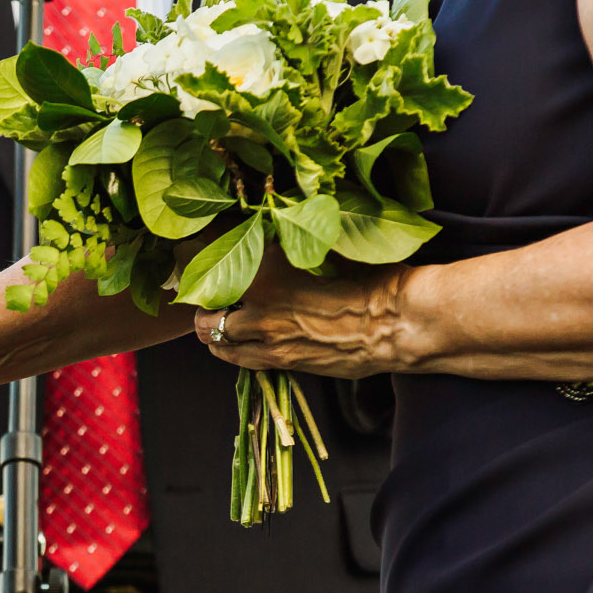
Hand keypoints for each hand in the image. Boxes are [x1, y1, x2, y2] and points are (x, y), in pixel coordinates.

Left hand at [193, 253, 409, 378]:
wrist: (395, 324)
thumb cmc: (369, 280)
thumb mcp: (326, 250)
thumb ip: (294, 244)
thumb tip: (278, 229)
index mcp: (267, 270)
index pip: (213, 267)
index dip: (199, 262)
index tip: (198, 257)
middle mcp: (258, 307)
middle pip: (206, 313)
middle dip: (203, 305)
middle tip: (210, 298)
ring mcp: (268, 339)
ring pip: (216, 341)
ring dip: (213, 332)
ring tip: (218, 324)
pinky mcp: (283, 363)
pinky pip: (241, 361)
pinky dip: (232, 352)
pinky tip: (238, 344)